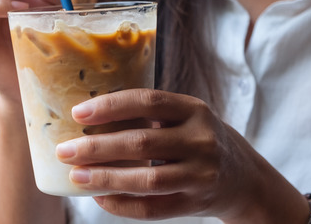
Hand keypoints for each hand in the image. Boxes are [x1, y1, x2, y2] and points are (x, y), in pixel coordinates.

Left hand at [55, 89, 309, 222]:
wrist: (244, 178)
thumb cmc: (198, 139)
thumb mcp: (185, 117)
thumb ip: (149, 114)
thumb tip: (88, 114)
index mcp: (194, 109)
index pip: (148, 101)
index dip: (111, 106)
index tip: (78, 113)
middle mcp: (201, 140)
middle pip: (142, 143)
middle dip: (98, 147)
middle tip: (66, 150)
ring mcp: (202, 174)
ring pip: (147, 180)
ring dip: (106, 179)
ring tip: (76, 176)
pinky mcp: (196, 203)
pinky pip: (154, 209)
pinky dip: (123, 206)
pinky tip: (100, 198)